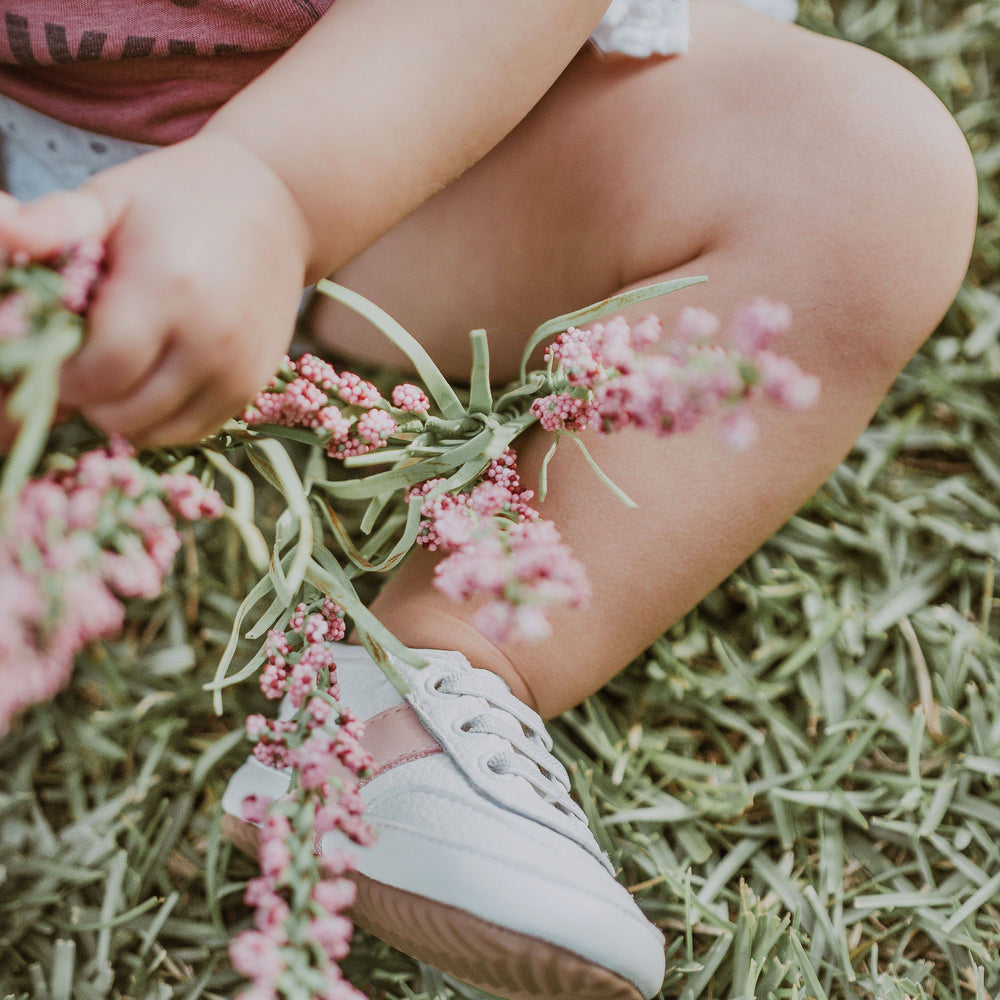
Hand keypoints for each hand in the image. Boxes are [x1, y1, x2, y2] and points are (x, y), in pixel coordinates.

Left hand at [0, 134, 311, 446]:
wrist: (278, 206)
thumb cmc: (181, 199)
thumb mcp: (113, 197)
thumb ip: (54, 221)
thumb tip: (3, 230)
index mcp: (166, 290)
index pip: (96, 374)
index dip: (60, 373)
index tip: (52, 348)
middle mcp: (209, 341)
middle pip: (122, 413)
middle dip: (86, 397)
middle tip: (80, 361)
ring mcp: (236, 370)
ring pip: (155, 433)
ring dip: (121, 413)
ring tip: (117, 370)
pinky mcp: (252, 386)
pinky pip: (191, 431)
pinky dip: (160, 418)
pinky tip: (151, 379)